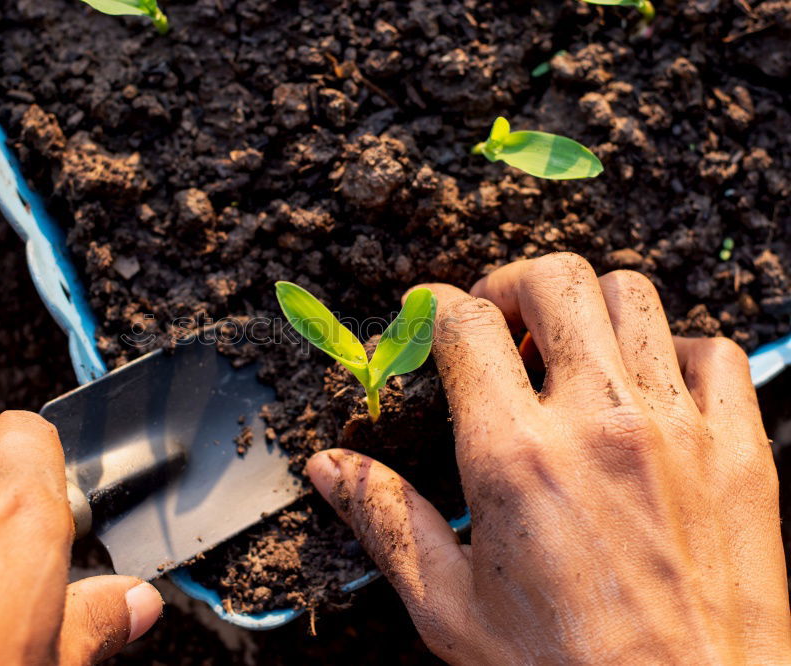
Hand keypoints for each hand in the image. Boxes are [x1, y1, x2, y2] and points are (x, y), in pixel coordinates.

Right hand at [307, 253, 789, 662]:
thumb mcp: (449, 607)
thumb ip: (385, 520)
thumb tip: (330, 467)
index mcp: (514, 458)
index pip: (464, 325)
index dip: (432, 306)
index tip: (427, 315)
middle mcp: (598, 423)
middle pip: (553, 280)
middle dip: (510, 284)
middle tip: (496, 319)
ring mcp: (677, 428)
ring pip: (633, 296)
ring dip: (587, 307)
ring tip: (567, 348)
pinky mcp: (738, 449)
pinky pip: (712, 352)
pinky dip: (674, 350)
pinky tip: (648, 386)